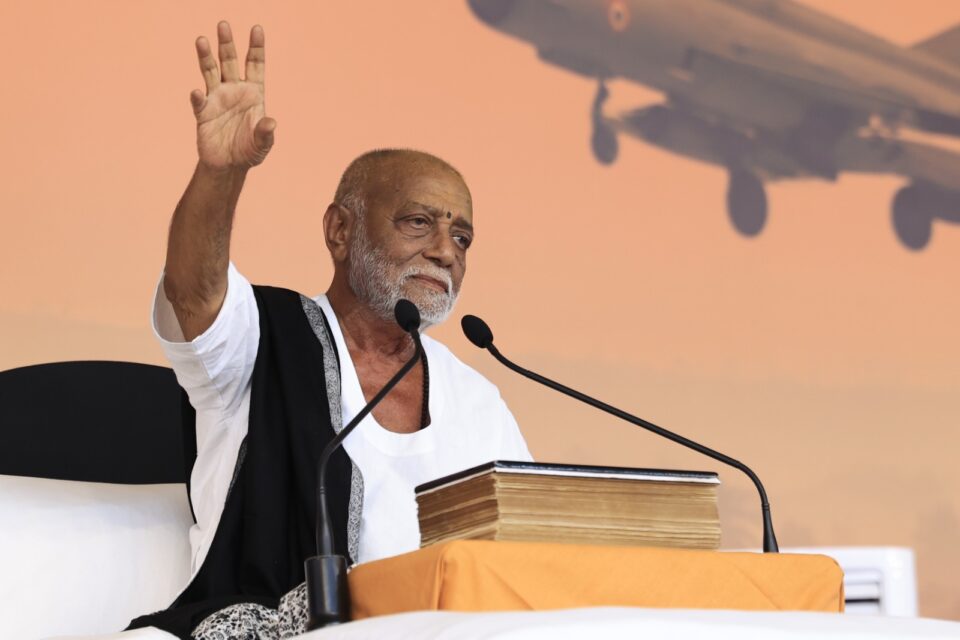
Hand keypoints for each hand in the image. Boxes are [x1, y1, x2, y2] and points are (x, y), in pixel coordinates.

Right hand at [191, 22, 275, 169]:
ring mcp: (217, 99)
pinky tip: (197, 92)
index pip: (254, 65)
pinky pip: (200, 102)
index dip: (256, 47)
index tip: (256, 28)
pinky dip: (198, 97)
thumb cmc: (249, 151)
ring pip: (210, 72)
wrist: (229, 165)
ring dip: (206, 57)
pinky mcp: (203, 113)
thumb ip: (266, 133)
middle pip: (229, 61)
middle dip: (227, 43)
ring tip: (202, 40)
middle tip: (223, 24)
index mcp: (253, 93)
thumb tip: (271, 123)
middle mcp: (234, 90)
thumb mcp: (262, 144)